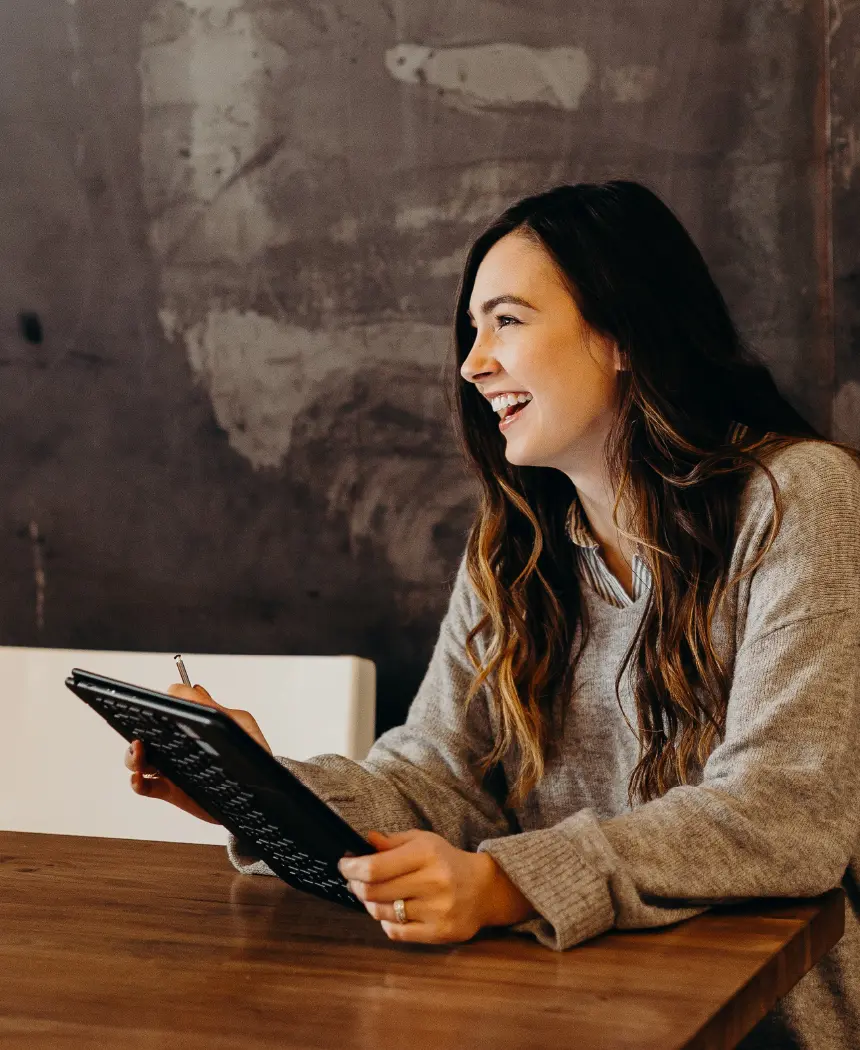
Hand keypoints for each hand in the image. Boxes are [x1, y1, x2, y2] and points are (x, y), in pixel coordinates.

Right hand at [124, 682, 272, 822]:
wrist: (262, 788)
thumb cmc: (253, 750)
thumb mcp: (239, 724)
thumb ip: (215, 709)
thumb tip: (192, 689)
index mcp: (193, 723)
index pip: (167, 708)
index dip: (159, 704)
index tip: (158, 705)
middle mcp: (178, 743)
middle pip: (146, 732)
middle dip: (137, 728)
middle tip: (141, 731)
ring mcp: (172, 766)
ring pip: (140, 759)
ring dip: (132, 755)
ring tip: (139, 751)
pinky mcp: (171, 791)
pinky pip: (146, 787)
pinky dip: (137, 782)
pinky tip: (139, 778)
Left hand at [338, 829, 535, 943]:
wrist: (484, 889)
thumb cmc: (446, 861)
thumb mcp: (422, 841)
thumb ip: (392, 842)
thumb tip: (364, 842)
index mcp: (426, 854)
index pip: (375, 867)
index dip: (351, 868)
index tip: (344, 865)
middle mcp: (432, 882)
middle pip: (373, 892)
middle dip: (355, 885)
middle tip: (353, 881)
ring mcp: (436, 910)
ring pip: (381, 913)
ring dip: (369, 904)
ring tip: (373, 895)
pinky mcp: (439, 933)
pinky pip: (396, 932)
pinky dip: (385, 921)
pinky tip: (391, 911)